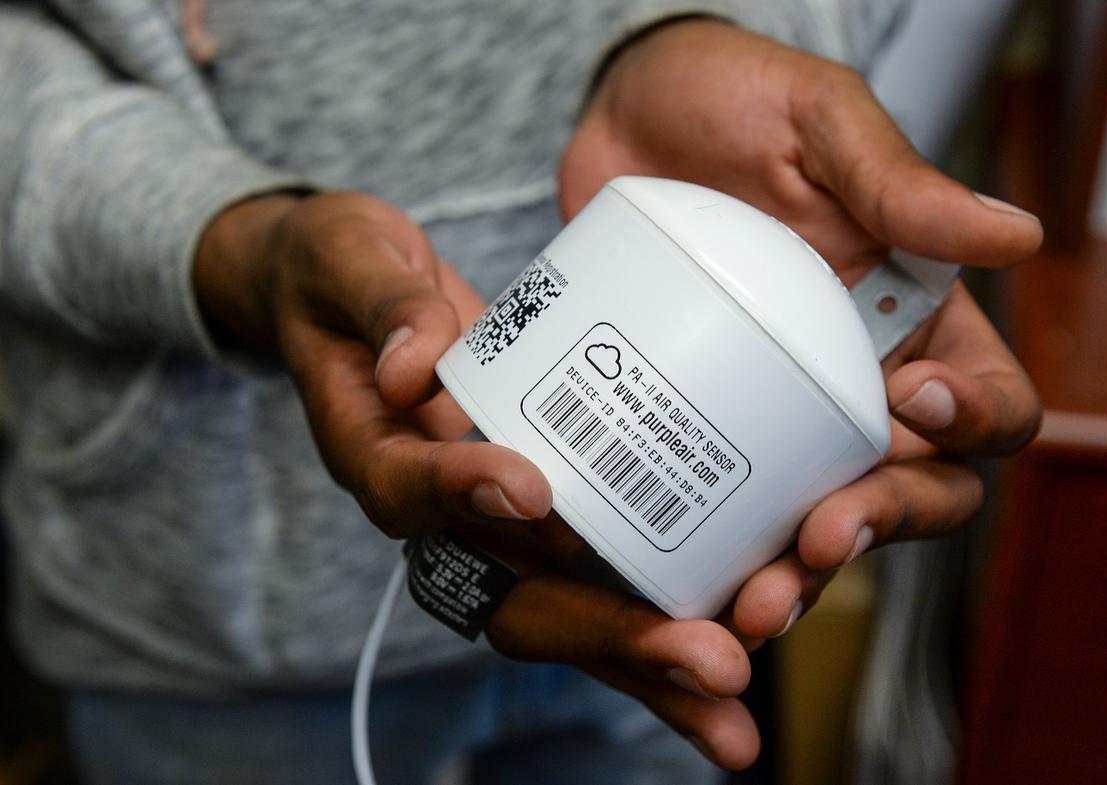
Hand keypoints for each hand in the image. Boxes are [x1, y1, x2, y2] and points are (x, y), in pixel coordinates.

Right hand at [193, 191, 756, 768]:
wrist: (350, 296)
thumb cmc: (343, 274)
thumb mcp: (345, 258)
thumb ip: (382, 300)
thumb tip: (412, 364)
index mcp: (371, 451)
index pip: (408, 491)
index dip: (463, 495)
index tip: (531, 489)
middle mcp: (437, 514)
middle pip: (511, 599)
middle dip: (609, 635)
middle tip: (705, 659)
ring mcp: (495, 526)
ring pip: (569, 614)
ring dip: (653, 665)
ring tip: (736, 710)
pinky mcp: (544, 518)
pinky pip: (601, 578)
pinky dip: (662, 620)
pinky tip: (740, 639)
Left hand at [561, 21, 1041, 634]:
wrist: (621, 118)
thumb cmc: (733, 102)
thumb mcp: (817, 122)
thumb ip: (897, 183)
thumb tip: (1018, 232)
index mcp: (916, 319)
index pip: (985, 403)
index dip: (971, 426)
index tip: (911, 404)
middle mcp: (855, 383)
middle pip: (910, 491)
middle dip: (876, 526)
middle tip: (820, 537)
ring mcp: (773, 414)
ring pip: (813, 524)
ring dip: (794, 575)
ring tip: (752, 600)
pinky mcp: (696, 426)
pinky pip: (717, 509)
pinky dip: (710, 556)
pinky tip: (678, 580)